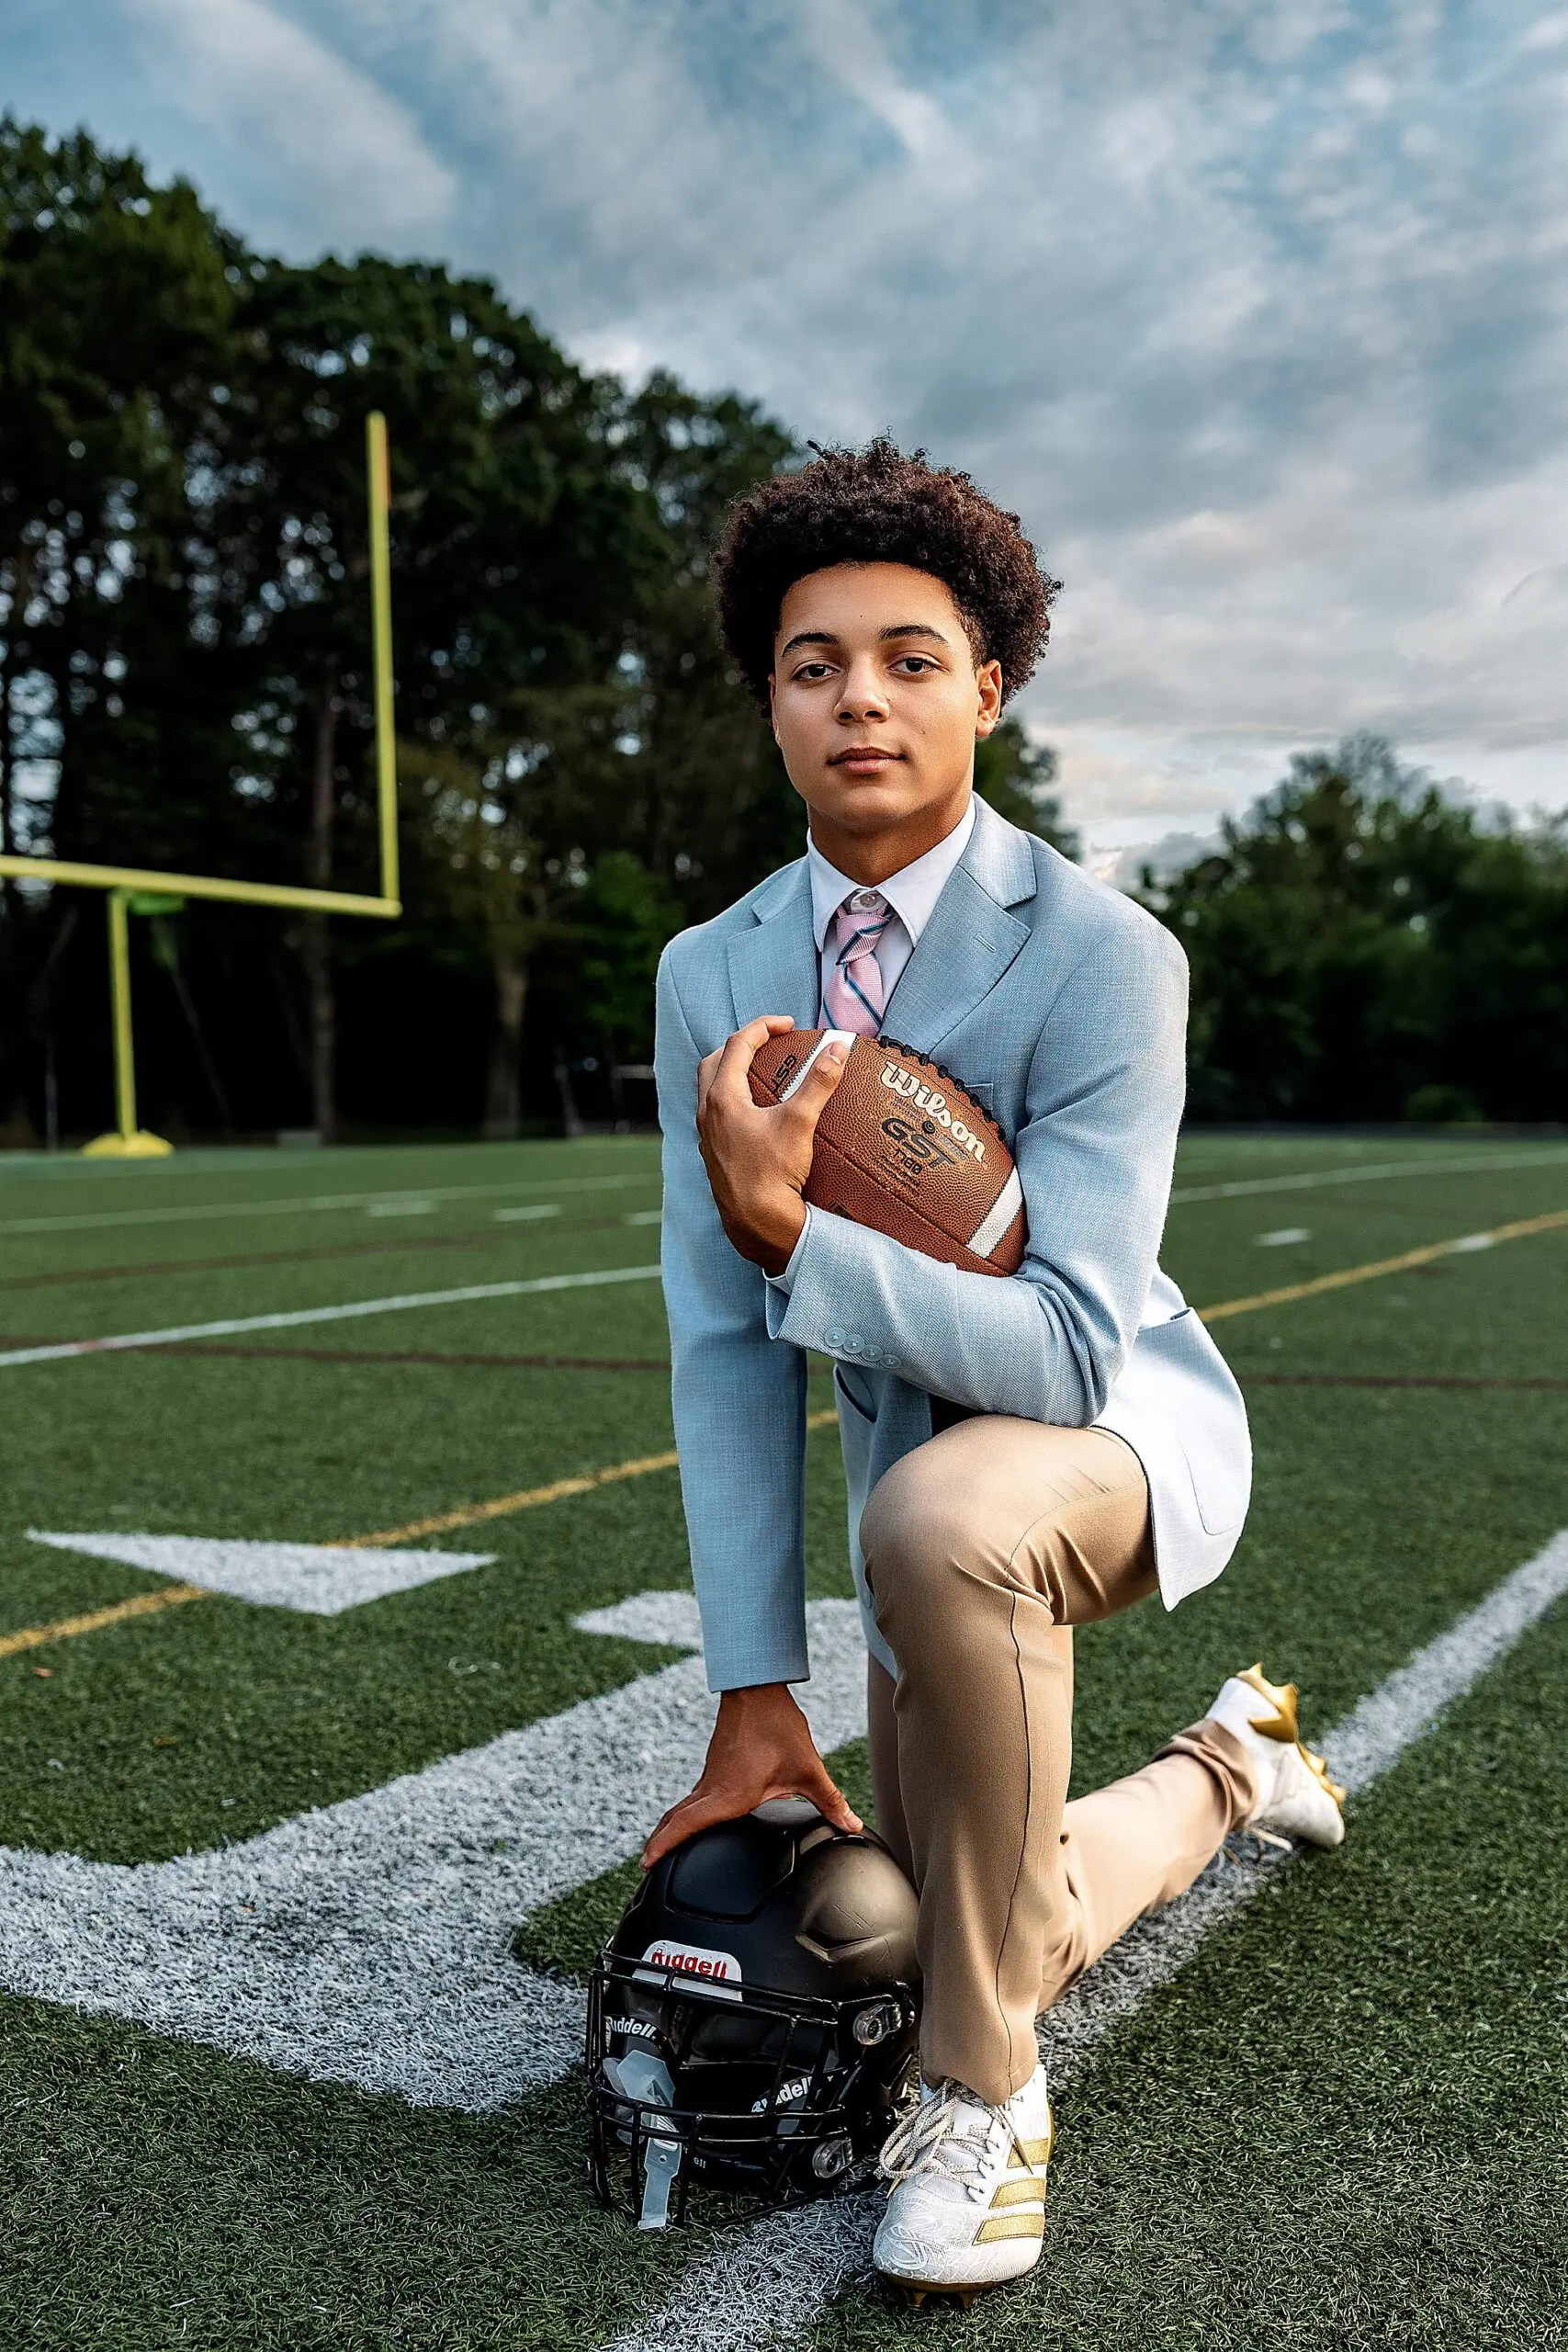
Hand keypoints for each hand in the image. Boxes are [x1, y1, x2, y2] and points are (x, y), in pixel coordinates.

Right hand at [641, 1681, 862, 1870]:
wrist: (757, 1687)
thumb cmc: (778, 1726)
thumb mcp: (808, 1768)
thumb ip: (830, 1801)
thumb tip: (852, 1825)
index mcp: (730, 1794)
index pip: (688, 1823)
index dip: (665, 1844)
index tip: (646, 1861)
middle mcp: (713, 1787)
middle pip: (677, 1818)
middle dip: (661, 1842)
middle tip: (647, 1864)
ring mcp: (711, 1775)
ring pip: (684, 1806)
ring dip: (672, 1826)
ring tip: (664, 1847)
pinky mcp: (715, 1766)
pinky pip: (694, 1796)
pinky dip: (685, 1812)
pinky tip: (694, 1819)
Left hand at [696, 1015, 850, 1275]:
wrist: (755, 1223)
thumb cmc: (772, 1173)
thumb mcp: (800, 1122)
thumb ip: (818, 1082)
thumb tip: (838, 1047)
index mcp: (722, 1097)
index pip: (737, 1045)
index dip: (763, 1027)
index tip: (788, 1025)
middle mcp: (707, 1114)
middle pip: (714, 1063)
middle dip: (740, 1046)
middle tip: (767, 1043)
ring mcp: (707, 1137)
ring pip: (711, 1091)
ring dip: (732, 1074)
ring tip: (761, 1075)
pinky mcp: (714, 1156)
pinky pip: (718, 1117)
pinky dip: (734, 1103)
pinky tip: (757, 1117)